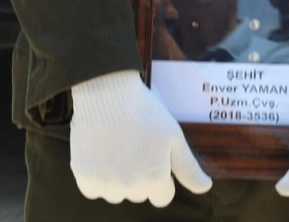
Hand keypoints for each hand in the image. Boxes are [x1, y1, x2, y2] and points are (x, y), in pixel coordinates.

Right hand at [68, 70, 210, 205]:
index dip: (161, 175)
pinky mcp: (83, 176)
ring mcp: (105, 183)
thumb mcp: (173, 136)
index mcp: (154, 180)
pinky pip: (93, 189)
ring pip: (116, 193)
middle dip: (139, 176)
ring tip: (117, 147)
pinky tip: (101, 153)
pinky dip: (96, 176)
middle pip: (139, 194)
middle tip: (134, 145)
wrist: (106, 91)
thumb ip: (189, 168)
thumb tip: (206, 188)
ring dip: (117, 178)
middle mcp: (129, 187)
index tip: (152, 154)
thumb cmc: (144, 111)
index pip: (163, 196)